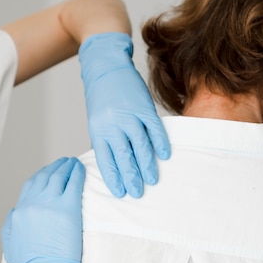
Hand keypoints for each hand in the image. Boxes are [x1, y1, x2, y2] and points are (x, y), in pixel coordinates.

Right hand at [1, 157, 85, 262]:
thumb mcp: (10, 242)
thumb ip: (11, 223)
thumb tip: (16, 211)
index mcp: (20, 211)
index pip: (30, 186)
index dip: (40, 176)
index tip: (48, 173)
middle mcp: (33, 203)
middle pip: (44, 177)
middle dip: (54, 168)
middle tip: (63, 163)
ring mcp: (50, 204)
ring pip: (58, 176)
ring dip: (66, 167)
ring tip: (73, 163)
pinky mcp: (68, 209)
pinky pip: (73, 184)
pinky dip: (76, 174)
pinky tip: (80, 170)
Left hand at [79, 32, 169, 197]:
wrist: (107, 68)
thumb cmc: (102, 98)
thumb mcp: (97, 120)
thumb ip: (107, 140)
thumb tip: (117, 165)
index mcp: (98, 130)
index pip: (105, 159)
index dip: (113, 176)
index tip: (120, 193)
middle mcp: (112, 124)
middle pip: (123, 155)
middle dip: (131, 176)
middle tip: (137, 193)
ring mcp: (128, 115)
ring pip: (139, 145)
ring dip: (146, 164)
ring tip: (152, 180)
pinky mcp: (143, 106)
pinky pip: (154, 128)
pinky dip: (160, 142)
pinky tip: (164, 155)